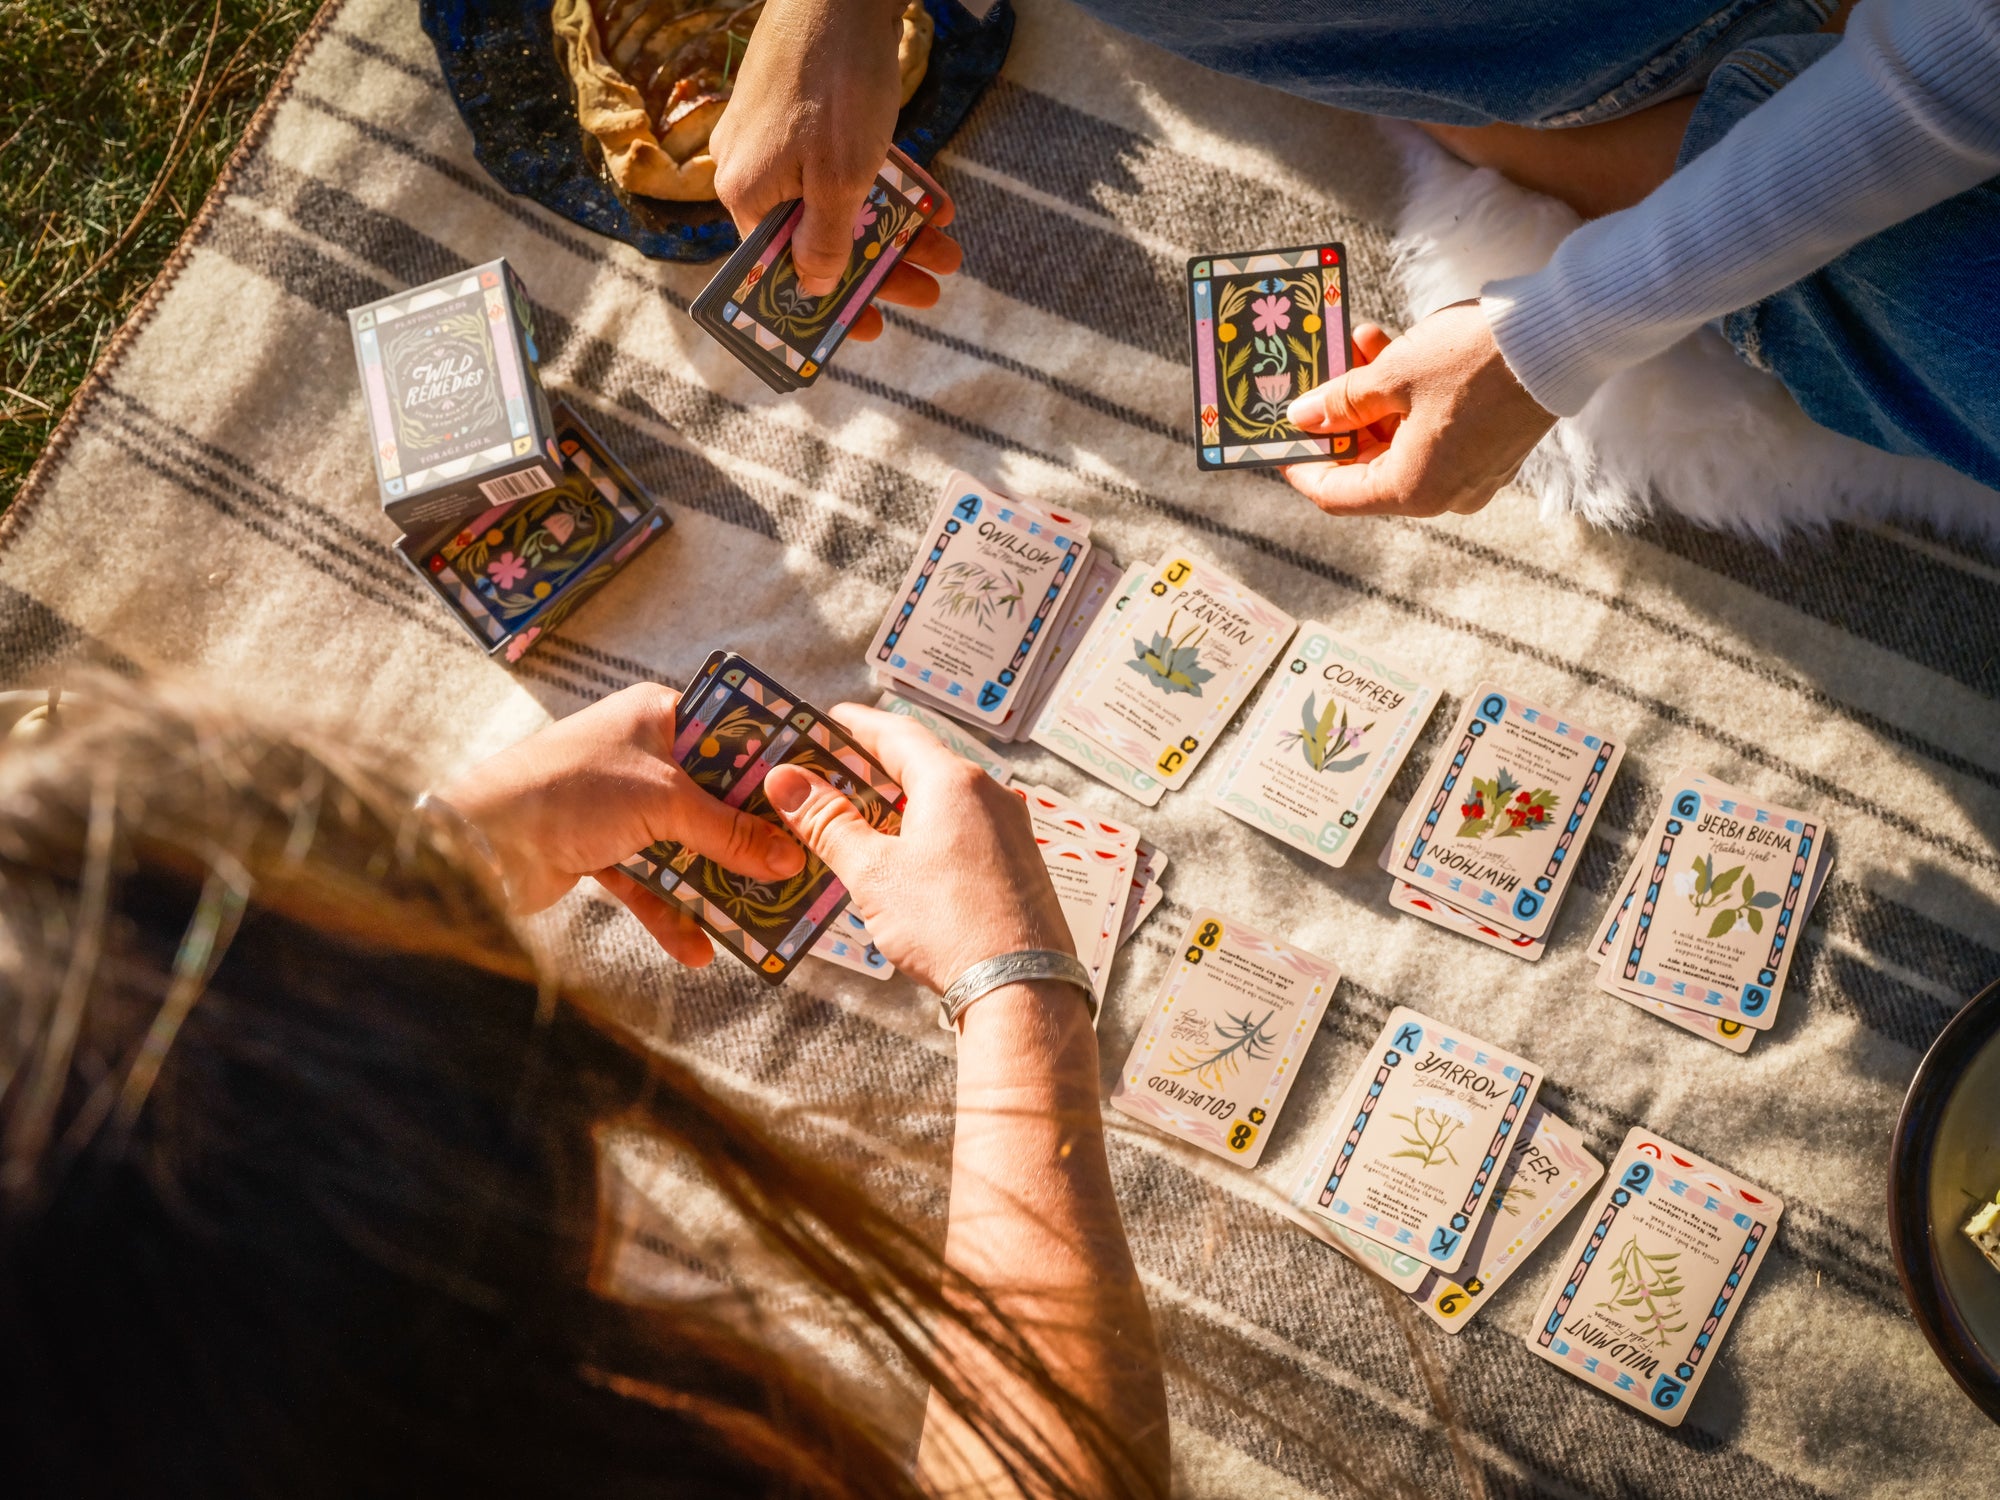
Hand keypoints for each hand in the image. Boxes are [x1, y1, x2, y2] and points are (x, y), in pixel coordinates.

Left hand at [437, 683, 804, 965]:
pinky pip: (651, 883)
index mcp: (659, 717)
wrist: (479, 842)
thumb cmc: (570, 791)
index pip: (733, 734)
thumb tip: (788, 857)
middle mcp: (642, 756)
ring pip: (687, 847)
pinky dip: (672, 914)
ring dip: (716, 885)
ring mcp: (620, 806)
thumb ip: (729, 832)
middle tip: (800, 869)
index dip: (772, 770)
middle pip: (715, 799)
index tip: (815, 802)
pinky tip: (697, 951)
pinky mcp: (600, 852)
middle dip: (752, 839)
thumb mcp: (664, 803)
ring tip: (759, 921)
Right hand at [709, 0, 961, 327]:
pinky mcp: (803, 111)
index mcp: (747, 194)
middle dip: (880, 268)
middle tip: (929, 290)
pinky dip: (886, 185)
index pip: (780, 270)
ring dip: (894, 228)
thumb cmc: (836, 84)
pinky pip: (845, 165)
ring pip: (840, 201)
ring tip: (944, 249)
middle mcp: (752, 169)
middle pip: (818, 239)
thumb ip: (827, 239)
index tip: (870, 326)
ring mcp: (777, 139)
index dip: (826, 303)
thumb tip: (814, 286)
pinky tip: (933, 203)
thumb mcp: (840, 179)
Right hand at [761, 704, 1070, 992]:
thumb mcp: (873, 872)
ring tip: (862, 816)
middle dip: (875, 765)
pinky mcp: (1018, 865)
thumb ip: (829, 823)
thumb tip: (788, 783)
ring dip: (902, 802)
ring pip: (946, 799)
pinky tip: (908, 857)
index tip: (831, 719)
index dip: (858, 725)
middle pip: (924, 763)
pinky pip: (967, 830)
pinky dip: (930, 830)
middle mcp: (990, 796)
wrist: (1020, 987)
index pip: (898, 733)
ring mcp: (1010, 830)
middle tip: (834, 769)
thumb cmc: (949, 925)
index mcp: (954, 782)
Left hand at [1282, 301, 1556, 516]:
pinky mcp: (1492, 449)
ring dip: (1374, 399)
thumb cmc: (1473, 359)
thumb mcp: (1392, 375)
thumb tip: (1303, 418)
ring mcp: (1472, 475)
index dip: (1301, 466)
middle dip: (1340, 420)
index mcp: (1414, 491)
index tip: (1278, 439)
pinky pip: (1434, 434)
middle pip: (1368, 468)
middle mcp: (1444, 496)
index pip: (1336, 495)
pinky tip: (1394, 350)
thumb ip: (1341, 402)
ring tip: (1359, 344)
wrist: (1562, 336)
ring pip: (1401, 444)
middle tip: (1319, 376)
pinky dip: (1409, 401)